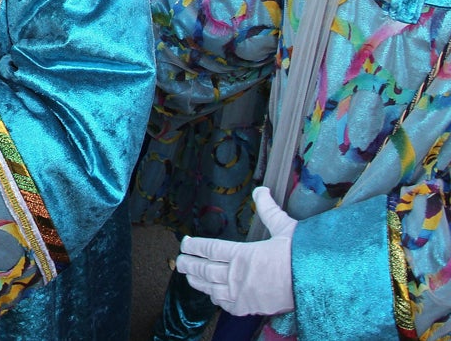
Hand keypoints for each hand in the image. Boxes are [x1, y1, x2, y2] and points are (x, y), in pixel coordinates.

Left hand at [177, 187, 296, 315]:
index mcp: (244, 254)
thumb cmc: (302, 255)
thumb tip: (261, 190)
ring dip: (197, 281)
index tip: (185, 243)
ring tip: (188, 276)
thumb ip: (269, 210)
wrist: (319, 284)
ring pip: (211, 288)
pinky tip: (213, 295)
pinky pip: (226, 304)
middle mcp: (238, 275)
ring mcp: (243, 293)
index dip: (195, 246)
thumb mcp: (285, 228)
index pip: (210, 248)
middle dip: (189, 264)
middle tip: (179, 261)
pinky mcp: (251, 307)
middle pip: (205, 269)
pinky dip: (216, 299)